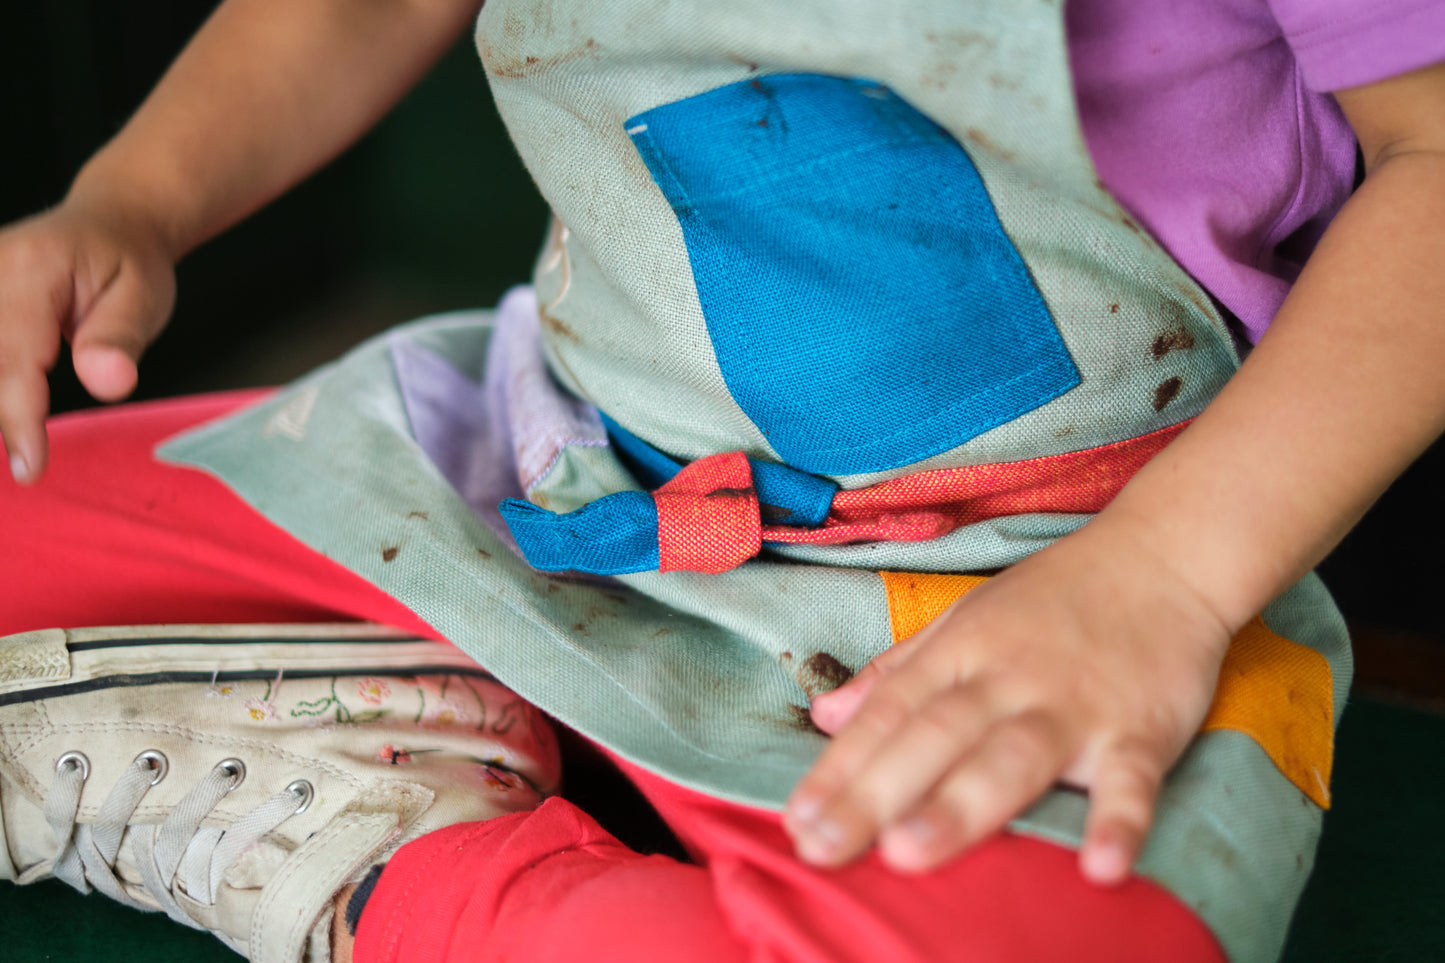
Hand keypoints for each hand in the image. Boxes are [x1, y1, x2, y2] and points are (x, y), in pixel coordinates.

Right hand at [0, 198, 175, 482]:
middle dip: (0, 415)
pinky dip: (0, 387)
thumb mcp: (144, 295)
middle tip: (26, 469)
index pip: (13, 358)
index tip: (29, 468)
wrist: (110, 222)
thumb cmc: (130, 262)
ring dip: (0, 403)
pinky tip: (14, 416)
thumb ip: (119, 338)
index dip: (17, 419)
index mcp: (28, 269)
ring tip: (25, 453)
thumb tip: (107, 384)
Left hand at [783, 521, 1231, 883]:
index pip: (888, 712)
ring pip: (1011, 757)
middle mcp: (1008, 679)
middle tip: (822, 849)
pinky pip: (1131, 780)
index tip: (797, 820)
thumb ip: (896, 671)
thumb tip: (824, 716)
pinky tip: (1100, 868)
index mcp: (961, 652)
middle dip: (873, 794)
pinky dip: (1119, 821)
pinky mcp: (1143, 728)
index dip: (839, 766)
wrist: (1164, 557)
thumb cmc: (1056, 598)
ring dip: (961, 805)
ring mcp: (1074, 704)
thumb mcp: (965, 620)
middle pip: (932, 737)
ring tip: (910, 852)